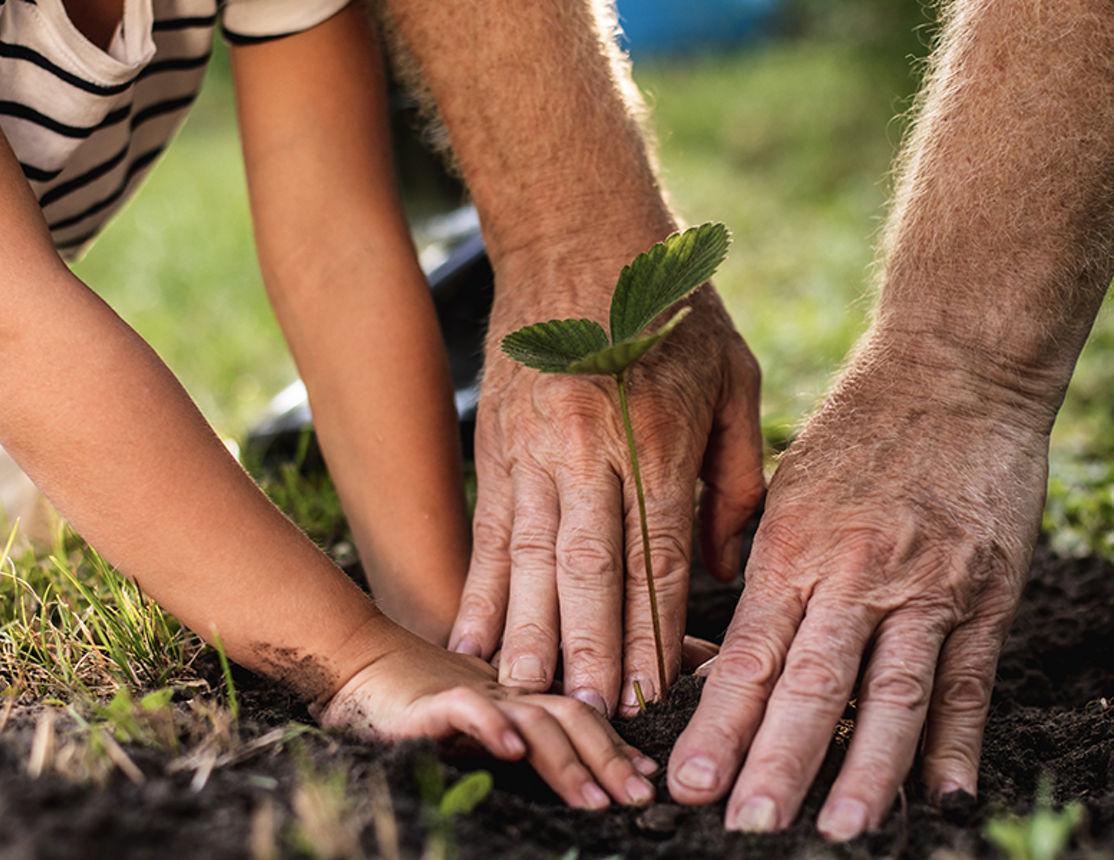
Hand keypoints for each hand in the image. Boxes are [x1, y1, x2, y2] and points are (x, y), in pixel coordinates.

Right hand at [316, 629, 658, 808]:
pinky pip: (466, 710)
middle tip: (639, 797)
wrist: (356, 664)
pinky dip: (492, 727)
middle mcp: (506, 690)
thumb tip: (548, 762)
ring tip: (595, 799)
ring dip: (568, 761)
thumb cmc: (418, 701)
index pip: (582, 712)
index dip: (618, 744)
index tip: (648, 778)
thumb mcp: (481, 718)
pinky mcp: (431, 701)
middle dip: (610, 758)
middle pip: (572, 714)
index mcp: (521, 696)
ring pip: (533, 718)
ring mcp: (472, 692)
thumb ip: (521, 733)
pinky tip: (512, 751)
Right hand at [449, 278, 763, 717]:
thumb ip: (738, 477)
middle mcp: (592, 448)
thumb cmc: (673, 311)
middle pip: (590, 567)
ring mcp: (535, 447)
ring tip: (525, 695)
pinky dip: (480, 588)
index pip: (657, 553)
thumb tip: (726, 566)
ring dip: (529, 632)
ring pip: (531, 557)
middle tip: (590, 716)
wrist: (579, 237)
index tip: (653, 692)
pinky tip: (471, 638)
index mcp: (659, 435)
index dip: (654, 629)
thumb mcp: (733, 378)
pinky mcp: (496, 444)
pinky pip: (488, 529)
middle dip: (590, 649)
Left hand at [668, 342, 1050, 839]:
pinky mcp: (986, 592)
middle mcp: (856, 572)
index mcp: (792, 546)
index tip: (688, 781)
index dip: (718, 723)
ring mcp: (927, 586)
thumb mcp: (784, 494)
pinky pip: (968, 680)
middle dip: (776, 761)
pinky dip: (955, 741)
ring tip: (837, 827)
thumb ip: (758, 577)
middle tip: (746, 822)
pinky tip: (938, 794)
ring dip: (864, 769)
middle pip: (813, 683)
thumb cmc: (851, 435)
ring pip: (892, 693)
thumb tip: (723, 666)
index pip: (749, 653)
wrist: (951, 374)